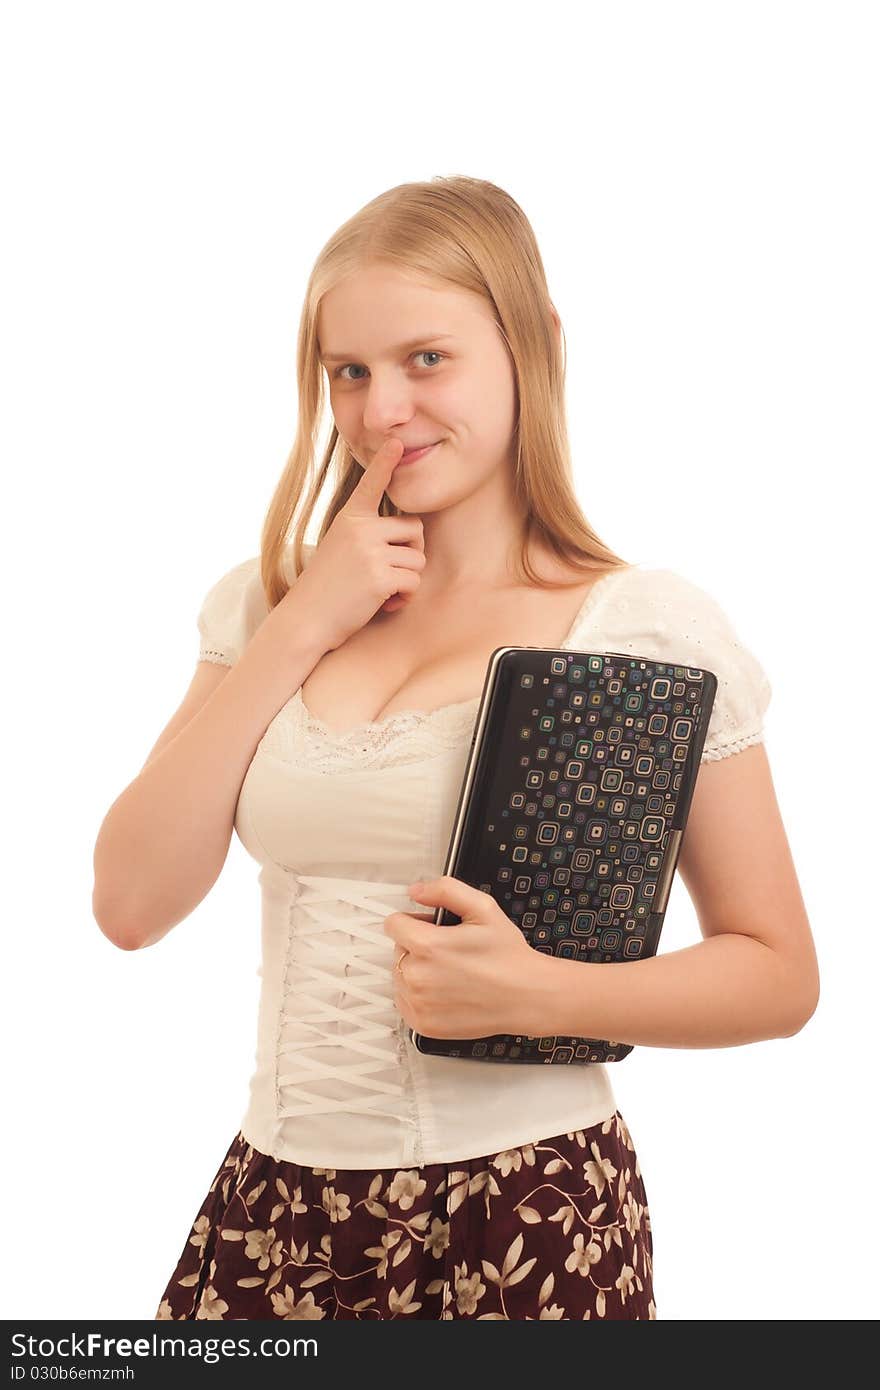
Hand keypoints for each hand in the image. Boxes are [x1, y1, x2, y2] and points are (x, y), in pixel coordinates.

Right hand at [281, 436, 426, 650]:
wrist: (306, 620)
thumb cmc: (326, 588)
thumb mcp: (341, 548)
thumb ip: (367, 535)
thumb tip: (410, 534)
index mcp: (350, 518)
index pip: (372, 484)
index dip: (385, 462)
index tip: (397, 442)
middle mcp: (361, 528)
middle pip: (414, 530)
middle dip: (410, 553)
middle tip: (388, 573)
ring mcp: (370, 551)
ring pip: (418, 559)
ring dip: (406, 580)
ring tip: (380, 592)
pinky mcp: (380, 576)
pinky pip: (413, 582)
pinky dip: (404, 598)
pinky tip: (383, 604)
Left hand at [383, 875, 543, 1039]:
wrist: (526, 996)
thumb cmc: (507, 955)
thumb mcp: (483, 908)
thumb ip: (445, 891)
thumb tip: (417, 891)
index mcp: (427, 946)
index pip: (393, 924)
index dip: (415, 921)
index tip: (432, 928)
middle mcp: (417, 977)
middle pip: (398, 949)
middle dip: (418, 946)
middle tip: (450, 952)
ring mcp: (418, 1004)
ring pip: (401, 975)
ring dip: (418, 971)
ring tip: (451, 973)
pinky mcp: (422, 1024)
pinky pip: (405, 1001)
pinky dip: (420, 995)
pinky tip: (446, 991)